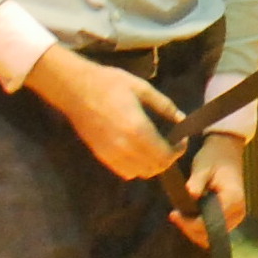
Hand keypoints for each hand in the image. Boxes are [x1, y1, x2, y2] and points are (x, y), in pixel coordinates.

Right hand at [23, 47, 183, 179]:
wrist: (75, 89)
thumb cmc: (110, 84)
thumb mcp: (142, 88)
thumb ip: (165, 106)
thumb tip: (181, 118)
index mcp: (138, 130)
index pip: (166, 155)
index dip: (178, 150)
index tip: (181, 140)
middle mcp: (126, 147)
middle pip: (155, 168)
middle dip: (168, 158)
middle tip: (170, 144)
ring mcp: (111, 154)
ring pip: (140, 173)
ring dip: (152, 165)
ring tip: (155, 149)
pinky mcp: (101, 155)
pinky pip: (124, 172)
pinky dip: (136, 168)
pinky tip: (137, 152)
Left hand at [171, 133, 248, 247]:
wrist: (227, 152)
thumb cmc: (214, 157)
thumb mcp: (203, 166)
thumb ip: (197, 181)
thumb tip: (191, 194)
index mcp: (233, 198)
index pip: (211, 222)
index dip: (191, 223)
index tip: (174, 214)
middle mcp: (238, 210)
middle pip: (213, 233)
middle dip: (191, 229)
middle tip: (175, 215)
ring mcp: (237, 215)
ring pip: (214, 235)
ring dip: (195, 230)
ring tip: (180, 216)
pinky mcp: (232, 216)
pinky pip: (216, 230)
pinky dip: (201, 228)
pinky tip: (189, 217)